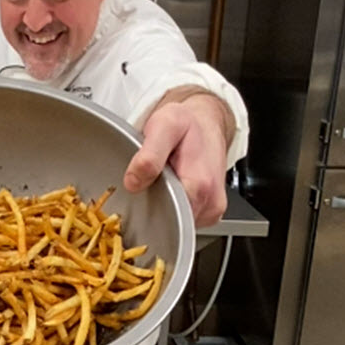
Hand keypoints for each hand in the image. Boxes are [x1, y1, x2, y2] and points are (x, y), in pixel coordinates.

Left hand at [123, 92, 232, 226]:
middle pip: (172, 222)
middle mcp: (210, 202)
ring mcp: (212, 209)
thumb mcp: (164, 127)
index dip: (148, 207)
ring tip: (161, 182)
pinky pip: (185, 219)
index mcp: (199, 185)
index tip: (139, 192)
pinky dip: (174, 207)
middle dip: (154, 207)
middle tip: (147, 182)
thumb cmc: (187, 124)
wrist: (206, 122)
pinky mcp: (210, 211)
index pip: (168, 217)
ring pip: (178, 222)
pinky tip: (170, 189)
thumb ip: (149, 155)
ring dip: (165, 207)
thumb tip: (133, 182)